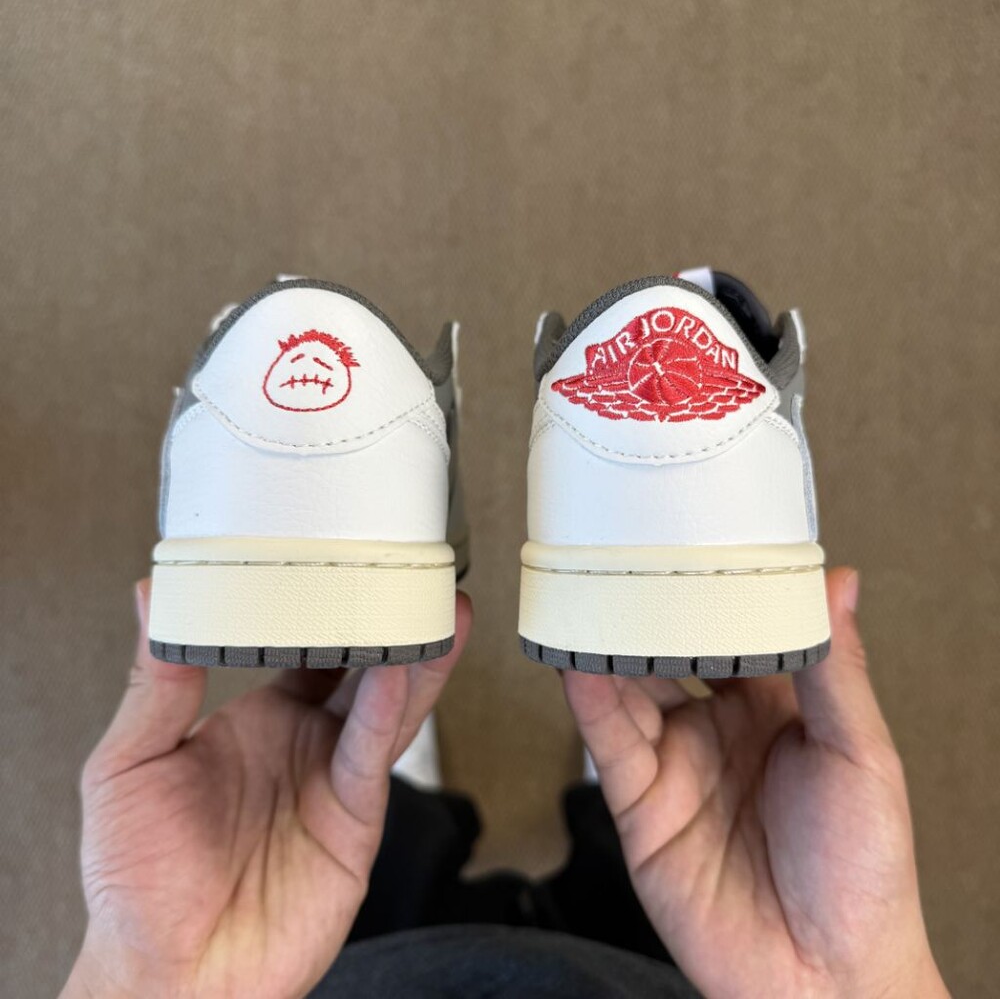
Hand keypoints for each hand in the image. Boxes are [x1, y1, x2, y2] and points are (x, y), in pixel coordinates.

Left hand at [63, 580, 471, 998]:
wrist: (172, 977)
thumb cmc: (139, 884)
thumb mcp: (128, 765)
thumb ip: (155, 684)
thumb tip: (155, 603)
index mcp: (258, 719)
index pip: (304, 648)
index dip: (328, 606)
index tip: (342, 561)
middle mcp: (304, 742)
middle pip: (361, 667)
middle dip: (391, 623)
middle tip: (415, 576)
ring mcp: (333, 779)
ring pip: (387, 704)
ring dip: (415, 658)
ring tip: (441, 611)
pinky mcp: (355, 819)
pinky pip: (375, 755)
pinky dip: (391, 712)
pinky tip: (401, 673)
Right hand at [564, 569, 947, 998]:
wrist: (826, 981)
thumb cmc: (865, 875)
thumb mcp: (863, 756)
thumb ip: (838, 670)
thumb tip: (841, 585)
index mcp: (777, 709)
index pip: (734, 632)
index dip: (712, 591)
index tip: (694, 542)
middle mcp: (720, 729)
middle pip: (671, 653)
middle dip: (649, 609)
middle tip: (626, 556)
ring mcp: (677, 763)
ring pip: (631, 687)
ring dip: (608, 644)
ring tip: (590, 595)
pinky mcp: (640, 803)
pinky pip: (609, 741)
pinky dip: (589, 698)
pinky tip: (579, 662)